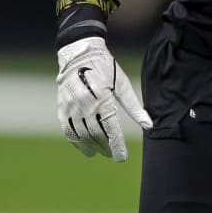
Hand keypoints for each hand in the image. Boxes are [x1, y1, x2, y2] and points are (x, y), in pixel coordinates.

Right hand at [56, 36, 151, 161]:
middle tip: (112, 154)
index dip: (117, 146)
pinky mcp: (62, 108)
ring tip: (100, 152)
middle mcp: (86, 105)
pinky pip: (68, 130)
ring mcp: (72, 107)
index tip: (122, 158)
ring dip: (91, 147)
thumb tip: (149, 125)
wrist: (79, 54)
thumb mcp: (123, 84)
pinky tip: (84, 147)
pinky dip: (76, 141)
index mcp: (104, 99)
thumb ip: (134, 107)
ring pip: (82, 135)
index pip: (111, 130)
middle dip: (105, 147)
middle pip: (96, 134)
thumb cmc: (106, 69)